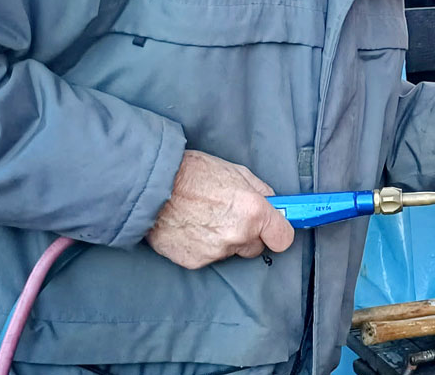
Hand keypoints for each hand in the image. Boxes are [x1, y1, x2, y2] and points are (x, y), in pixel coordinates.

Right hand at [145, 150, 293, 268]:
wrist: (151, 186)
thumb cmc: (193, 173)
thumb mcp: (236, 172)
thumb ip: (260, 192)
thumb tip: (273, 205)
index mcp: (253, 212)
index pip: (283, 238)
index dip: (278, 232)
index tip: (274, 229)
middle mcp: (238, 235)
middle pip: (255, 247)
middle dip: (249, 235)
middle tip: (230, 216)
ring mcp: (216, 251)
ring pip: (230, 251)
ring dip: (224, 239)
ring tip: (204, 217)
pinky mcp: (194, 261)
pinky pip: (208, 256)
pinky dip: (202, 245)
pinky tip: (191, 226)